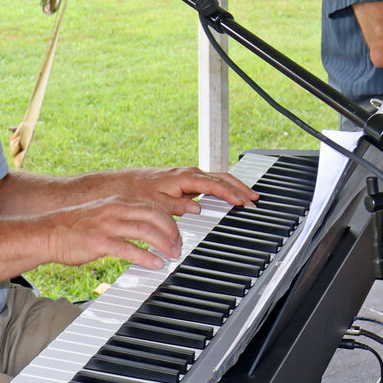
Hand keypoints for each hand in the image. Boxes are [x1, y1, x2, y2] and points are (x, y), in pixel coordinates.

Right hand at [41, 196, 192, 268]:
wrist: (47, 232)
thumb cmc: (75, 226)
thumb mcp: (103, 212)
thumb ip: (124, 216)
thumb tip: (146, 225)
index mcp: (118, 200)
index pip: (153, 206)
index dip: (170, 220)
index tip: (177, 233)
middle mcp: (115, 209)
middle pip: (155, 217)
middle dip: (172, 232)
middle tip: (178, 246)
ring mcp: (108, 225)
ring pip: (146, 231)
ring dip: (164, 245)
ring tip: (172, 256)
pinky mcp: (100, 242)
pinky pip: (130, 249)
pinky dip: (147, 257)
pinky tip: (155, 264)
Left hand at [99, 166, 258, 217]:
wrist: (127, 185)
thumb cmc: (140, 192)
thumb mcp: (156, 203)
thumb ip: (178, 206)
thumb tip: (197, 208)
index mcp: (185, 177)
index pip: (214, 184)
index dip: (230, 193)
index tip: (242, 202)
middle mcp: (191, 174)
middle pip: (223, 178)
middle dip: (240, 188)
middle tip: (255, 199)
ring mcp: (191, 176)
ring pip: (220, 178)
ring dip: (236, 186)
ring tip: (251, 197)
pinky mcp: (190, 181)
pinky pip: (213, 182)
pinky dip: (226, 187)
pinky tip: (233, 195)